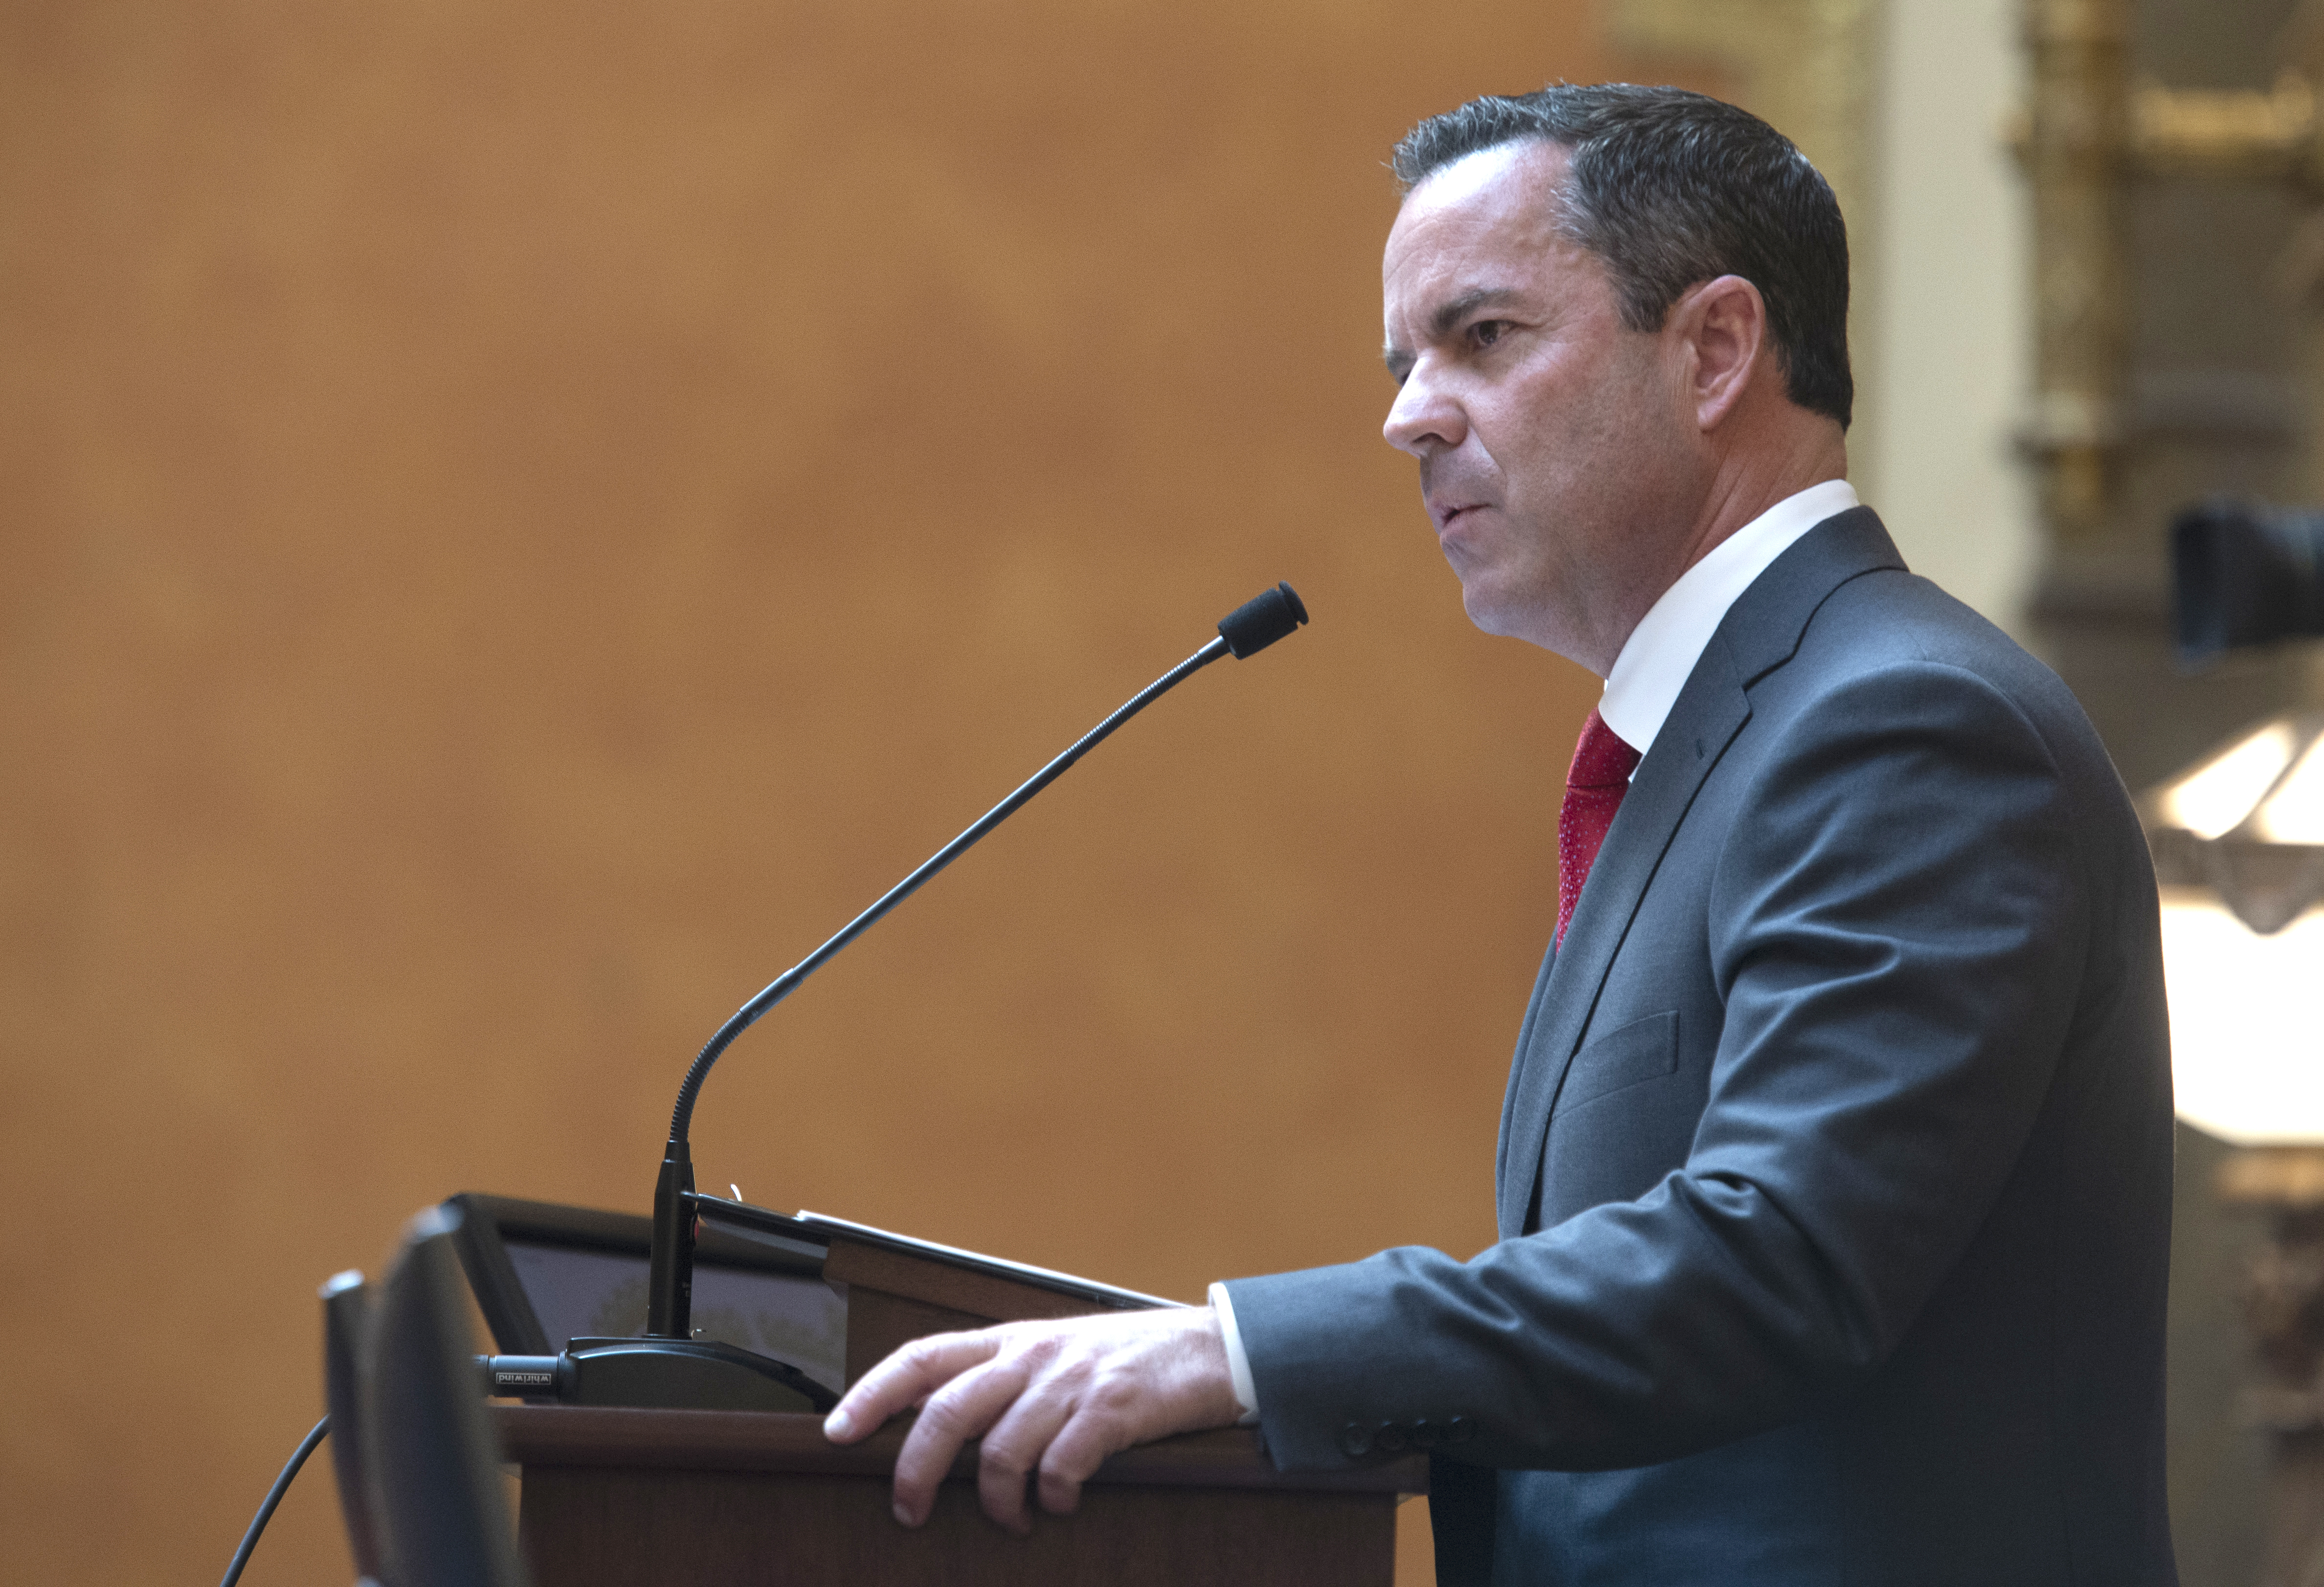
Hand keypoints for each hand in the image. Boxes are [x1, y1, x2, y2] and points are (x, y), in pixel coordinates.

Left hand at [822, 1304, 1242, 1532]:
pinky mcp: (1111, 1410)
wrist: (1209, 1348)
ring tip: (1011, 1521)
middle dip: (916, 1470)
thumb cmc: (1125, 1360)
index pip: (921, 1356)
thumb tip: (940, 1427)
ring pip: (1000, 1449)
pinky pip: (1061, 1466)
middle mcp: (1031, 1354)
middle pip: (946, 1410)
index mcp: (1010, 1339)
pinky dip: (1053, 1497)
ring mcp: (1071, 1381)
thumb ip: (1004, 1380)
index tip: (836, 1430)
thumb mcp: (1055, 1354)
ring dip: (996, 1502)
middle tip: (909, 1512)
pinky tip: (1062, 1505)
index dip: (872, 1392)